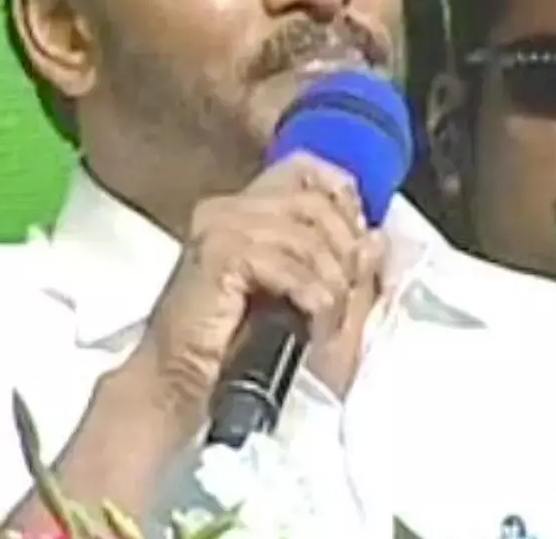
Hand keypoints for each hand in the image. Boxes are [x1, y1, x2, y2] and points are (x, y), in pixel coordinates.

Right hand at [126, 152, 382, 425]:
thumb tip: (374, 238)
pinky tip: (313, 322)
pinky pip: (287, 263)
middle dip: (344, 249)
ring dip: (331, 282)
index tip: (360, 240)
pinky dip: (312, 296)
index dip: (342, 197)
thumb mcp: (305, 304)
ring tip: (331, 320)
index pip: (302, 170)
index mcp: (243, 211)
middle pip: (313, 201)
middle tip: (349, 294)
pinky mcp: (218, 255)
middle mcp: (228, 209)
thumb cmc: (234, 351)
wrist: (180, 386)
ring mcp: (220, 228)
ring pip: (305, 235)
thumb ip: (340, 267)